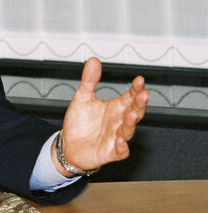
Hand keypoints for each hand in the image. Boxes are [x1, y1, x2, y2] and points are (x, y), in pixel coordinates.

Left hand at [55, 57, 148, 175]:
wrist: (69, 146)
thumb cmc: (80, 123)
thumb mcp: (82, 98)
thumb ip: (89, 81)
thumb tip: (93, 60)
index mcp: (116, 108)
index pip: (130, 96)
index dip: (136, 89)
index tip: (139, 80)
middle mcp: (119, 122)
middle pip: (135, 112)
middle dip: (140, 104)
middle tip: (144, 94)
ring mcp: (116, 137)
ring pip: (128, 130)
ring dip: (131, 122)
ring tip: (132, 114)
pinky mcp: (110, 152)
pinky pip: (120, 150)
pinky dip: (121, 146)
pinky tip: (119, 140)